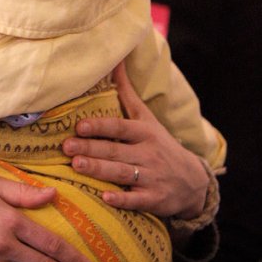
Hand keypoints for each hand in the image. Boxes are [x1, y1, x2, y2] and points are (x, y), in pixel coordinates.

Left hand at [62, 62, 207, 218]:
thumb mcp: (146, 117)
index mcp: (145, 132)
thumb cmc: (161, 143)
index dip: (100, 126)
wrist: (194, 181)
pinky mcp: (155, 200)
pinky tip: (105, 198)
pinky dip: (122, 200)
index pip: (120, 128)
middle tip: (67, 147)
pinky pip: (137, 201)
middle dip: (90, 149)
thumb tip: (115, 60)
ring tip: (77, 165)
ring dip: (99, 170)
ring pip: (122, 173)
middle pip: (115, 150)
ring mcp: (151, 177)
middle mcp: (148, 153)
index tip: (79, 126)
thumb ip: (127, 92)